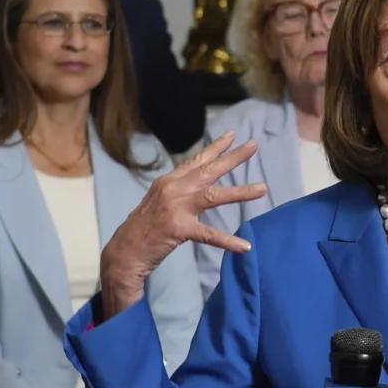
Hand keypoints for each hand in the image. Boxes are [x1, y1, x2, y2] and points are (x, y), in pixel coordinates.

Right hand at [100, 132, 264, 314]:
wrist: (124, 251)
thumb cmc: (144, 228)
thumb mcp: (159, 201)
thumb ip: (177, 190)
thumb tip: (196, 182)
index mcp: (169, 181)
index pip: (196, 160)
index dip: (215, 148)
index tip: (232, 135)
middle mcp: (173, 189)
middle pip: (209, 170)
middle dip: (233, 157)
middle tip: (253, 145)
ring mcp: (176, 207)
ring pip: (214, 195)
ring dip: (241, 191)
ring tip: (262, 189)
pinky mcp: (178, 228)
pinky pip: (209, 234)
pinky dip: (229, 241)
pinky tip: (245, 246)